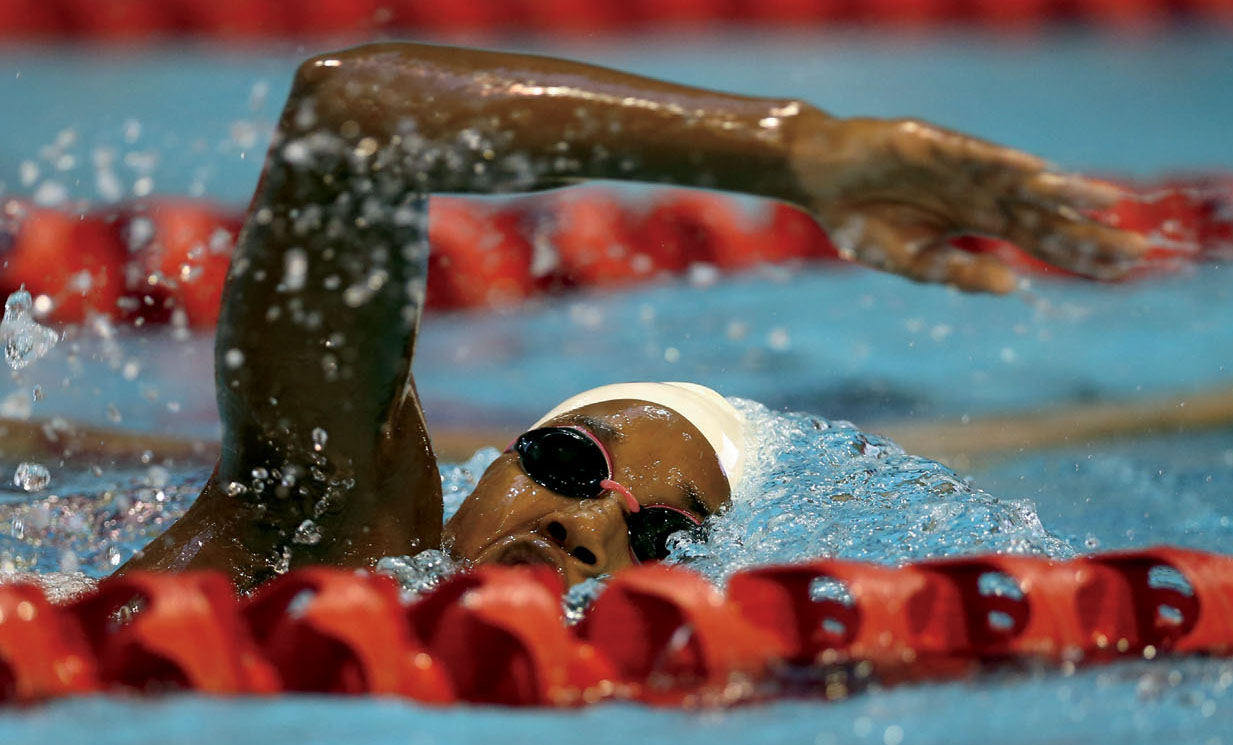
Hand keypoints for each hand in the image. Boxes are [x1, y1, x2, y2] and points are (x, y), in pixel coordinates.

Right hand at [791, 117, 1147, 291]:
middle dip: (1088, 233)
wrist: (818, 178)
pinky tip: (1040, 176)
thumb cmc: (859, 219)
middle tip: (1137, 250)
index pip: (1040, 242)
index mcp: (977, 222)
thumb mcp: (908, 260)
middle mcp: (981, 193)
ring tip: (1107, 205)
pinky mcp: (933, 145)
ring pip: (1023, 183)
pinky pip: (976, 157)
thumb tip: (1012, 286)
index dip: (1077, 257)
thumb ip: (957, 273)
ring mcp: (962, 168)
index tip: (1118, 273)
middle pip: (1045, 216)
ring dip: (1063, 193)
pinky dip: (1007, 166)